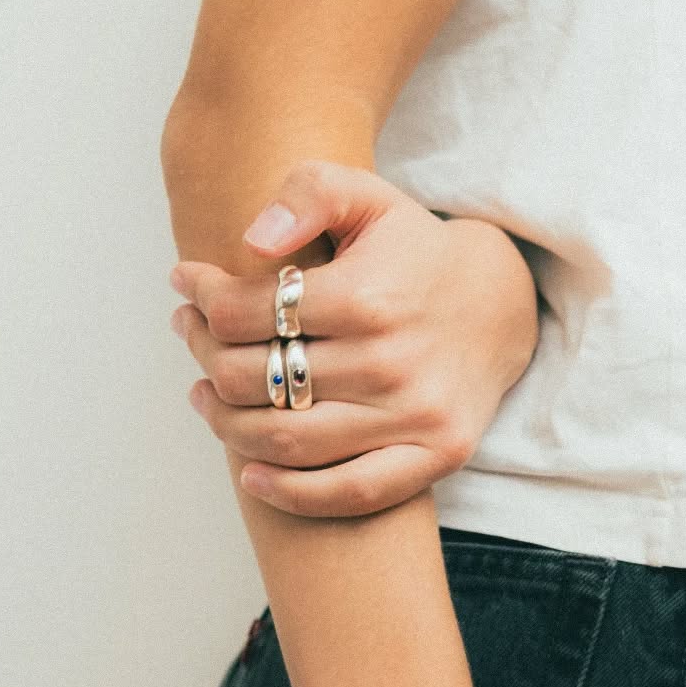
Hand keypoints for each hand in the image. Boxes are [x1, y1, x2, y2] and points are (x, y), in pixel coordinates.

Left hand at [167, 158, 538, 516]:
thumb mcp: (368, 199)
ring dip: (227, 425)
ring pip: (288, 440)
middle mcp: (390, 362)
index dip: (204, 300)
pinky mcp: (434, 457)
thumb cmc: (414, 254)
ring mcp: (413, 417)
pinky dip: (290, 493)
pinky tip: (250, 474)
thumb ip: (309, 193)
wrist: (499, 305)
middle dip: (206, 358)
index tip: (186, 289)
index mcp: (367, 296)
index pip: (249, 312)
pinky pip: (349, 492)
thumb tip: (251, 240)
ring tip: (207, 398)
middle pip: (257, 378)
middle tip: (192, 341)